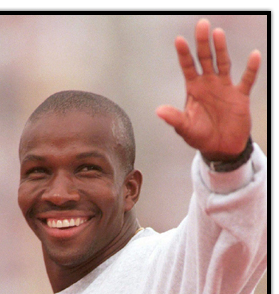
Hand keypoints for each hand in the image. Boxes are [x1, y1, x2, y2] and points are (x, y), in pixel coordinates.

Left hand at [156, 19, 260, 160]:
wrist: (221, 148)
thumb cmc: (201, 137)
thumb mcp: (185, 129)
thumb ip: (174, 119)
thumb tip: (159, 111)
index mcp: (194, 89)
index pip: (188, 67)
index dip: (184, 54)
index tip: (179, 41)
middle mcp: (209, 84)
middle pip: (205, 59)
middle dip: (202, 43)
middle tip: (201, 25)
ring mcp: (224, 88)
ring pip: (223, 64)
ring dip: (221, 49)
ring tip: (218, 34)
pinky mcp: (239, 96)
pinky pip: (246, 80)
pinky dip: (251, 69)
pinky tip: (254, 56)